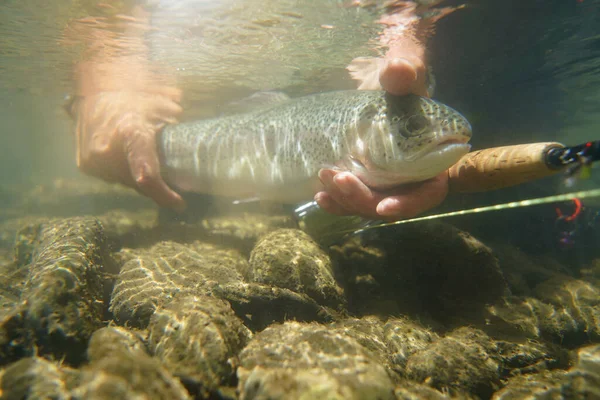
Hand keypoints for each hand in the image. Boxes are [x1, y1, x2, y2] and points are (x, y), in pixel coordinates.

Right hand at [70, 62, 185, 210]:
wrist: (91, 95)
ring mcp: (93, 161)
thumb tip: (200, 141)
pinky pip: (112, 177)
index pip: (147, 175)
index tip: (180, 204)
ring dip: (137, 175)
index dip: (164, 194)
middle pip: (139, 182)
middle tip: (167, 176)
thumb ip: (177, 124)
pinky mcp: (86, 165)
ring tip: (141, 154)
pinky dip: (122, 171)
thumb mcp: (159, 107)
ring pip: (126, 181)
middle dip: (155, 183)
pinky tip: (125, 155)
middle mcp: (107, 151)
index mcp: (130, 134)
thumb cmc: (132, 99)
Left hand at [320, 34, 442, 219]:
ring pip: (366, 205)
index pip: (427, 195)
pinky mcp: (365, 181)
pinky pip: (351, 200)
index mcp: (433, 162)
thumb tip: (397, 69)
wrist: (378, 84)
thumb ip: (405, 73)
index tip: (383, 207)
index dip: (407, 205)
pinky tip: (318, 193)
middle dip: (362, 199)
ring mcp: (386, 183)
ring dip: (344, 198)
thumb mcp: (406, 74)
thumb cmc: (401, 80)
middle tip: (340, 179)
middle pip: (390, 205)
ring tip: (324, 175)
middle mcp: (411, 179)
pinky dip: (335, 200)